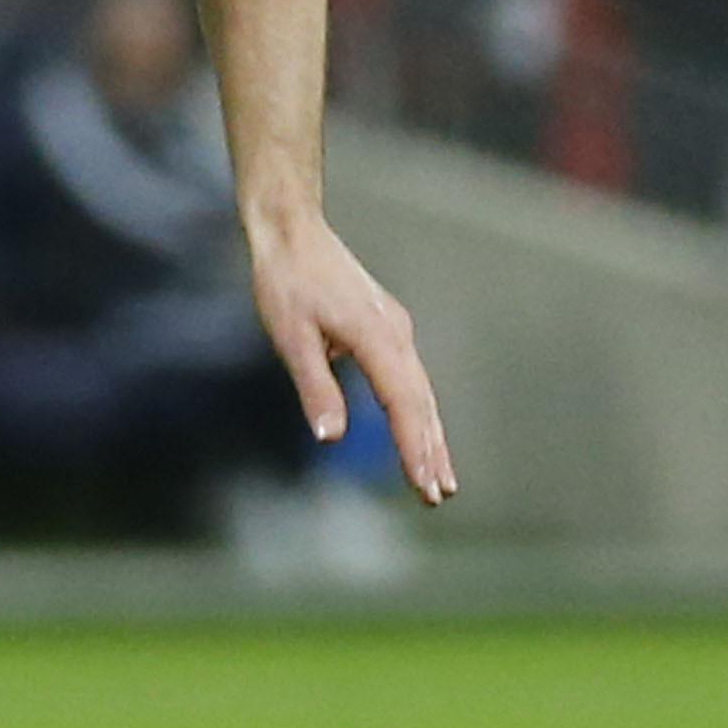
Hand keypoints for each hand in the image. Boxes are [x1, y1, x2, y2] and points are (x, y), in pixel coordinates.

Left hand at [249, 218, 457, 503]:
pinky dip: (419, 411)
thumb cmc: (286, 283)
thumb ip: (316, 388)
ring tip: (441, 478)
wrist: (293, 231)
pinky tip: (421, 432)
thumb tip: (331, 439)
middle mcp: (396, 334)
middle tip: (439, 497)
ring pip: (421, 391)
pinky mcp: (388, 327)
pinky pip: (411, 377)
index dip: (414, 449)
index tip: (425, 487)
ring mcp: (396, 329)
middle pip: (421, 402)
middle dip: (431, 451)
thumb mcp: (291, 338)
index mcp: (376, 338)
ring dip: (431, 435)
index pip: (403, 405)